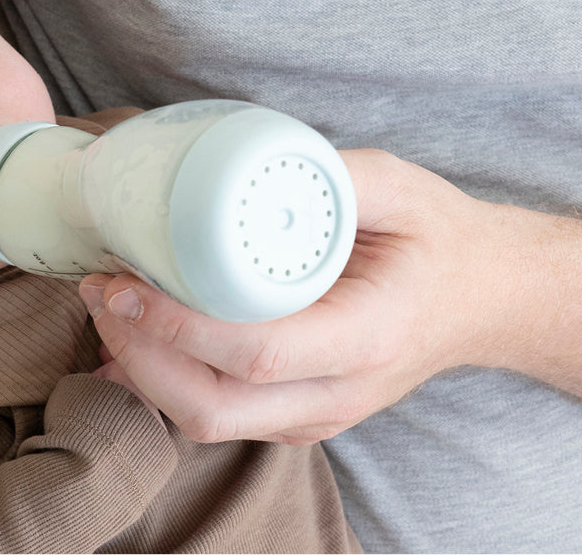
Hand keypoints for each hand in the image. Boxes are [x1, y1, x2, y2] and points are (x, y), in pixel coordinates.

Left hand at [79, 149, 520, 444]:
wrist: (482, 299)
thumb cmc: (437, 238)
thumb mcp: (399, 186)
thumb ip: (332, 173)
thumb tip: (245, 159)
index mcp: (368, 338)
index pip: (255, 353)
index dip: (177, 324)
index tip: (123, 276)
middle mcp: (339, 394)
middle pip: (213, 407)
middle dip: (137, 352)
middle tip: (98, 287)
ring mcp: (316, 417)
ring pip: (204, 421)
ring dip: (140, 368)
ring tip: (107, 302)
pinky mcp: (295, 418)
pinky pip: (214, 416)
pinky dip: (160, 382)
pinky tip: (129, 335)